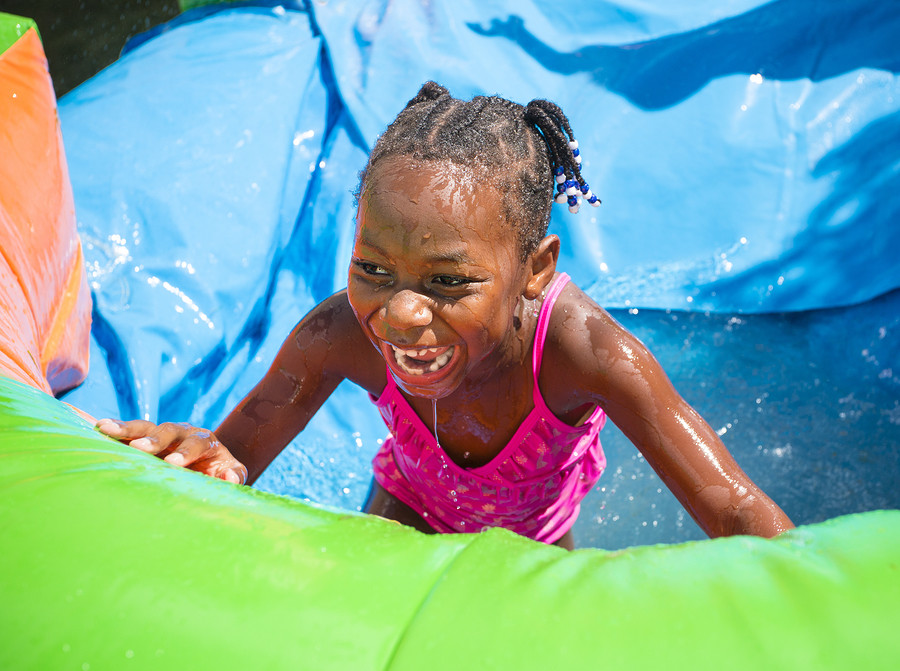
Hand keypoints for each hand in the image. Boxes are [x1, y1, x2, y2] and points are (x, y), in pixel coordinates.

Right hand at [95, 418, 247, 484]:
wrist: (207, 462)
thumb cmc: (218, 472)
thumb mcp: (231, 474)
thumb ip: (234, 476)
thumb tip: (230, 480)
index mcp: (205, 441)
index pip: (196, 444)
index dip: (186, 453)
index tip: (173, 464)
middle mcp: (183, 432)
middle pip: (169, 430)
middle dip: (155, 439)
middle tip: (140, 447)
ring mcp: (162, 433)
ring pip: (146, 426)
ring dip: (127, 428)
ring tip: (105, 428)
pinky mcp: (145, 438)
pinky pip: (129, 431)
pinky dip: (116, 429)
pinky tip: (98, 427)